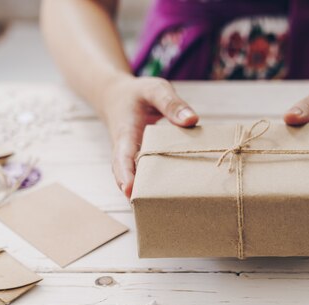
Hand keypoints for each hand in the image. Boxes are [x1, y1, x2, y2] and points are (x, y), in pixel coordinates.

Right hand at [101, 76, 198, 197]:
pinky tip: (169, 198)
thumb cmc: (138, 94)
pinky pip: (142, 176)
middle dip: (133, 191)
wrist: (116, 97)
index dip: (125, 173)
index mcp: (125, 133)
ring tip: (159, 211)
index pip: (122, 156)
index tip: (129, 188)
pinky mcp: (137, 161)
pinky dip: (151, 186)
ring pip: (132, 179)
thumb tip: (192, 120)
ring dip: (142, 193)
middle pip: (124, 175)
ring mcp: (129, 159)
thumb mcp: (154, 89)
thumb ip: (171, 103)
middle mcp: (124, 150)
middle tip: (145, 208)